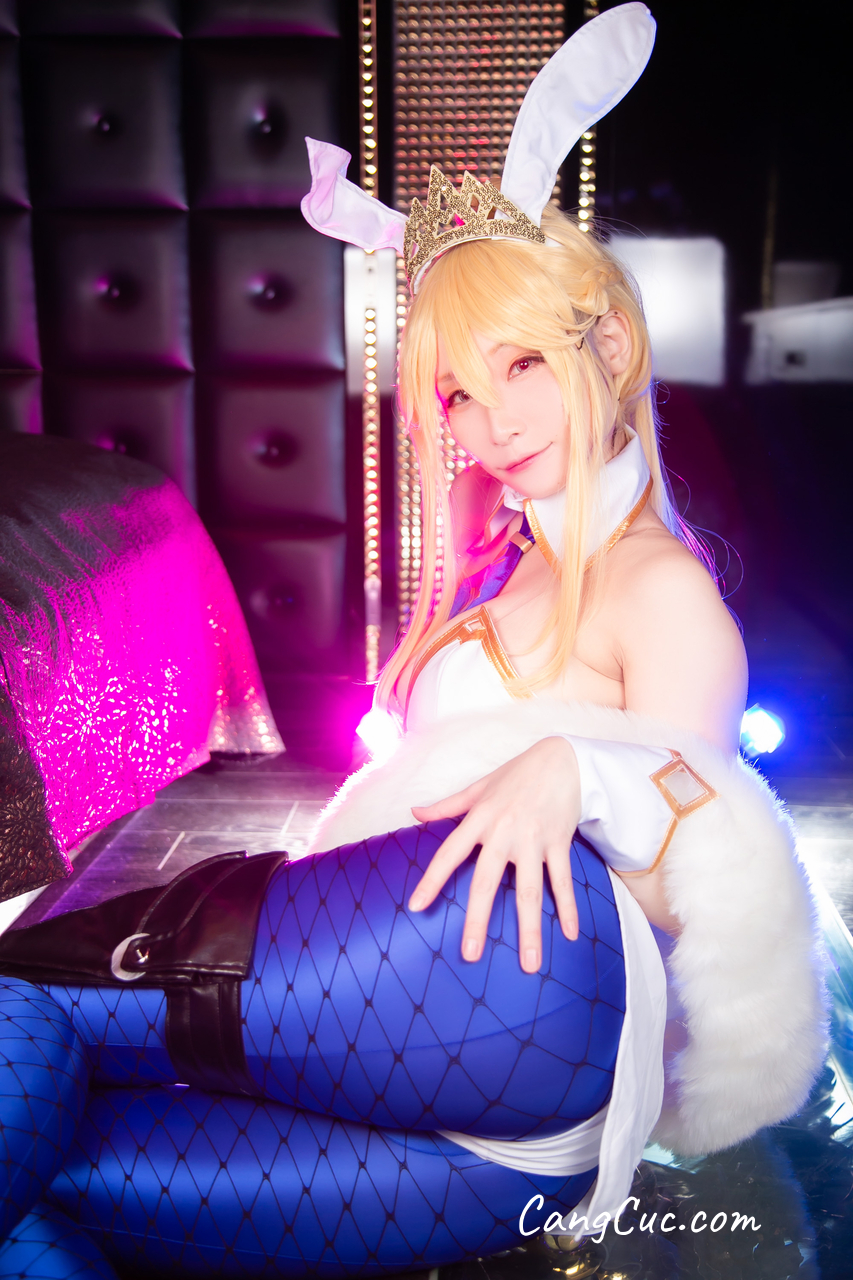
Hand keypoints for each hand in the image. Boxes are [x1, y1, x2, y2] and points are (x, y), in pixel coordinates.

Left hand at [408, 737, 580, 972]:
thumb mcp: (479, 787)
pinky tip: (571, 935)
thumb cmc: (517, 774)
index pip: (449, 854)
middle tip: (470, 955)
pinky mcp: (559, 843)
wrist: (562, 760)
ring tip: (530, 964)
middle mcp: (504, 832)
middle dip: (478, 920)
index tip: (417, 907)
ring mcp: (533, 840)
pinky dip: (568, 908)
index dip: (432, 880)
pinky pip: (562, 881)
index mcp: (479, 819)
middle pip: (488, 882)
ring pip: (530, 891)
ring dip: (530, 929)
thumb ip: (447, 805)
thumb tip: (414, 812)